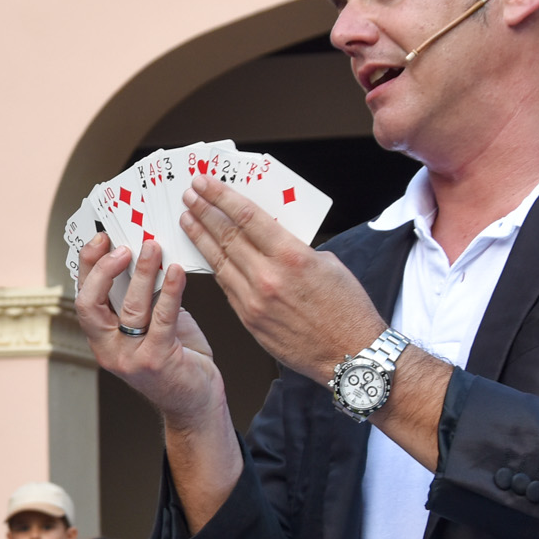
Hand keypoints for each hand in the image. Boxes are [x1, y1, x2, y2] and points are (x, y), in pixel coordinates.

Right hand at [75, 235, 230, 436]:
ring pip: (130, 308)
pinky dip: (171, 291)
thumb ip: (142, 298)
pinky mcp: (157, 360)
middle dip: (103, 270)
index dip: (87, 266)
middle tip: (122, 246)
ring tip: (153, 248)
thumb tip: (146, 256)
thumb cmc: (175, 358)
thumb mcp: (149, 325)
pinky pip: (163, 318)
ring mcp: (130, 358)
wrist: (195, 401)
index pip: (83, 297)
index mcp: (101, 338)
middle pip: (90, 304)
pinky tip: (176, 271)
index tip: (100, 239)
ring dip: (143, 273)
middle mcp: (108, 350)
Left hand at [181, 176, 384, 382]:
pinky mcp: (249, 321)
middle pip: (226, 236)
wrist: (352, 356)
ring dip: (200, 238)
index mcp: (292, 256)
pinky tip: (207, 254)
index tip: (205, 183)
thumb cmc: (348, 310)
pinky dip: (215, 267)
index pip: (246, 217)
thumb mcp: (328, 264)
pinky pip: (227, 287)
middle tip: (188, 195)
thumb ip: (294, 248)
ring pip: (219, 262)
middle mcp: (268, 277)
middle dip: (203, 212)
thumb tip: (271, 238)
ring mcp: (254, 301)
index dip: (220, 196)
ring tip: (187, 219)